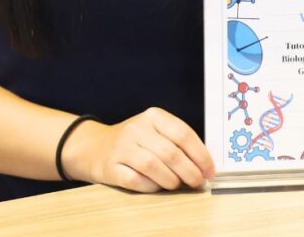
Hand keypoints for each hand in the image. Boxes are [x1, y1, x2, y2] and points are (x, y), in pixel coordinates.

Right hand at [62, 108, 215, 191]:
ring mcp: (121, 147)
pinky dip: (151, 186)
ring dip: (171, 180)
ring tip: (177, 185)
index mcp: (153, 116)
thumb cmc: (134, 142)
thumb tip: (204, 165)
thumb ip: (177, 143)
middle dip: (190, 172)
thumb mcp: (155, 132)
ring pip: (154, 166)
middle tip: (198, 182)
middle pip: (171, 153)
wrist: (93, 147)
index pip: (183, 134)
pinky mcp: (110, 166)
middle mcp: (137, 128)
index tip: (210, 170)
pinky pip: (136, 180)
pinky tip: (156, 186)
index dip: (201, 155)